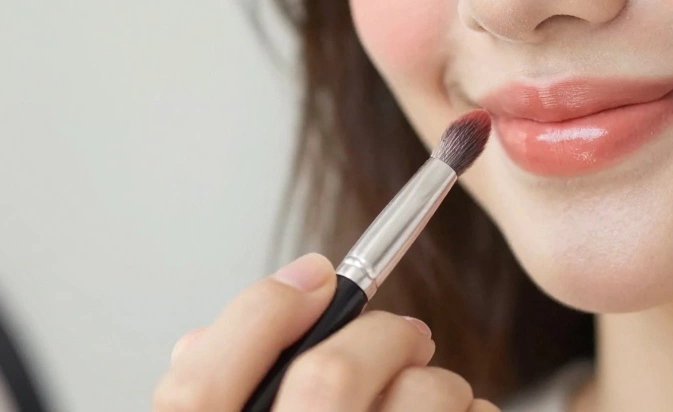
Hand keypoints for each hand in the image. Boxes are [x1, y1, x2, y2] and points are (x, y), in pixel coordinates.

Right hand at [153, 253, 498, 411]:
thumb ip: (218, 393)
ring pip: (419, 399)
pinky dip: (475, 410)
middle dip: (382, 335)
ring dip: (440, 383)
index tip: (315, 275)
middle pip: (328, 378)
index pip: (197, 389)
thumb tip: (199, 339)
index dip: (259, 315)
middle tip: (410, 335)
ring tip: (440, 396)